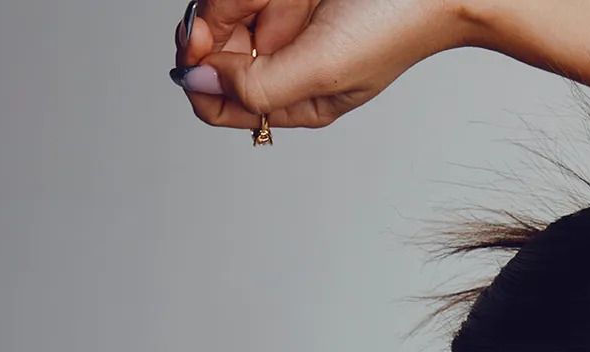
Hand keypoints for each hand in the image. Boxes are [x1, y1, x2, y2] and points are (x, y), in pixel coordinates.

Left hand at [170, 1, 463, 130]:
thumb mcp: (321, 71)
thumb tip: (196, 81)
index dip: (197, 75)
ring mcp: (285, 18)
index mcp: (295, 102)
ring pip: (225, 10)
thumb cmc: (393, 27)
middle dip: (219, 23)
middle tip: (235, 5)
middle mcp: (285, 61)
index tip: (197, 46)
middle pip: (214, 50)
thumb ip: (257, 87)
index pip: (218, 103)